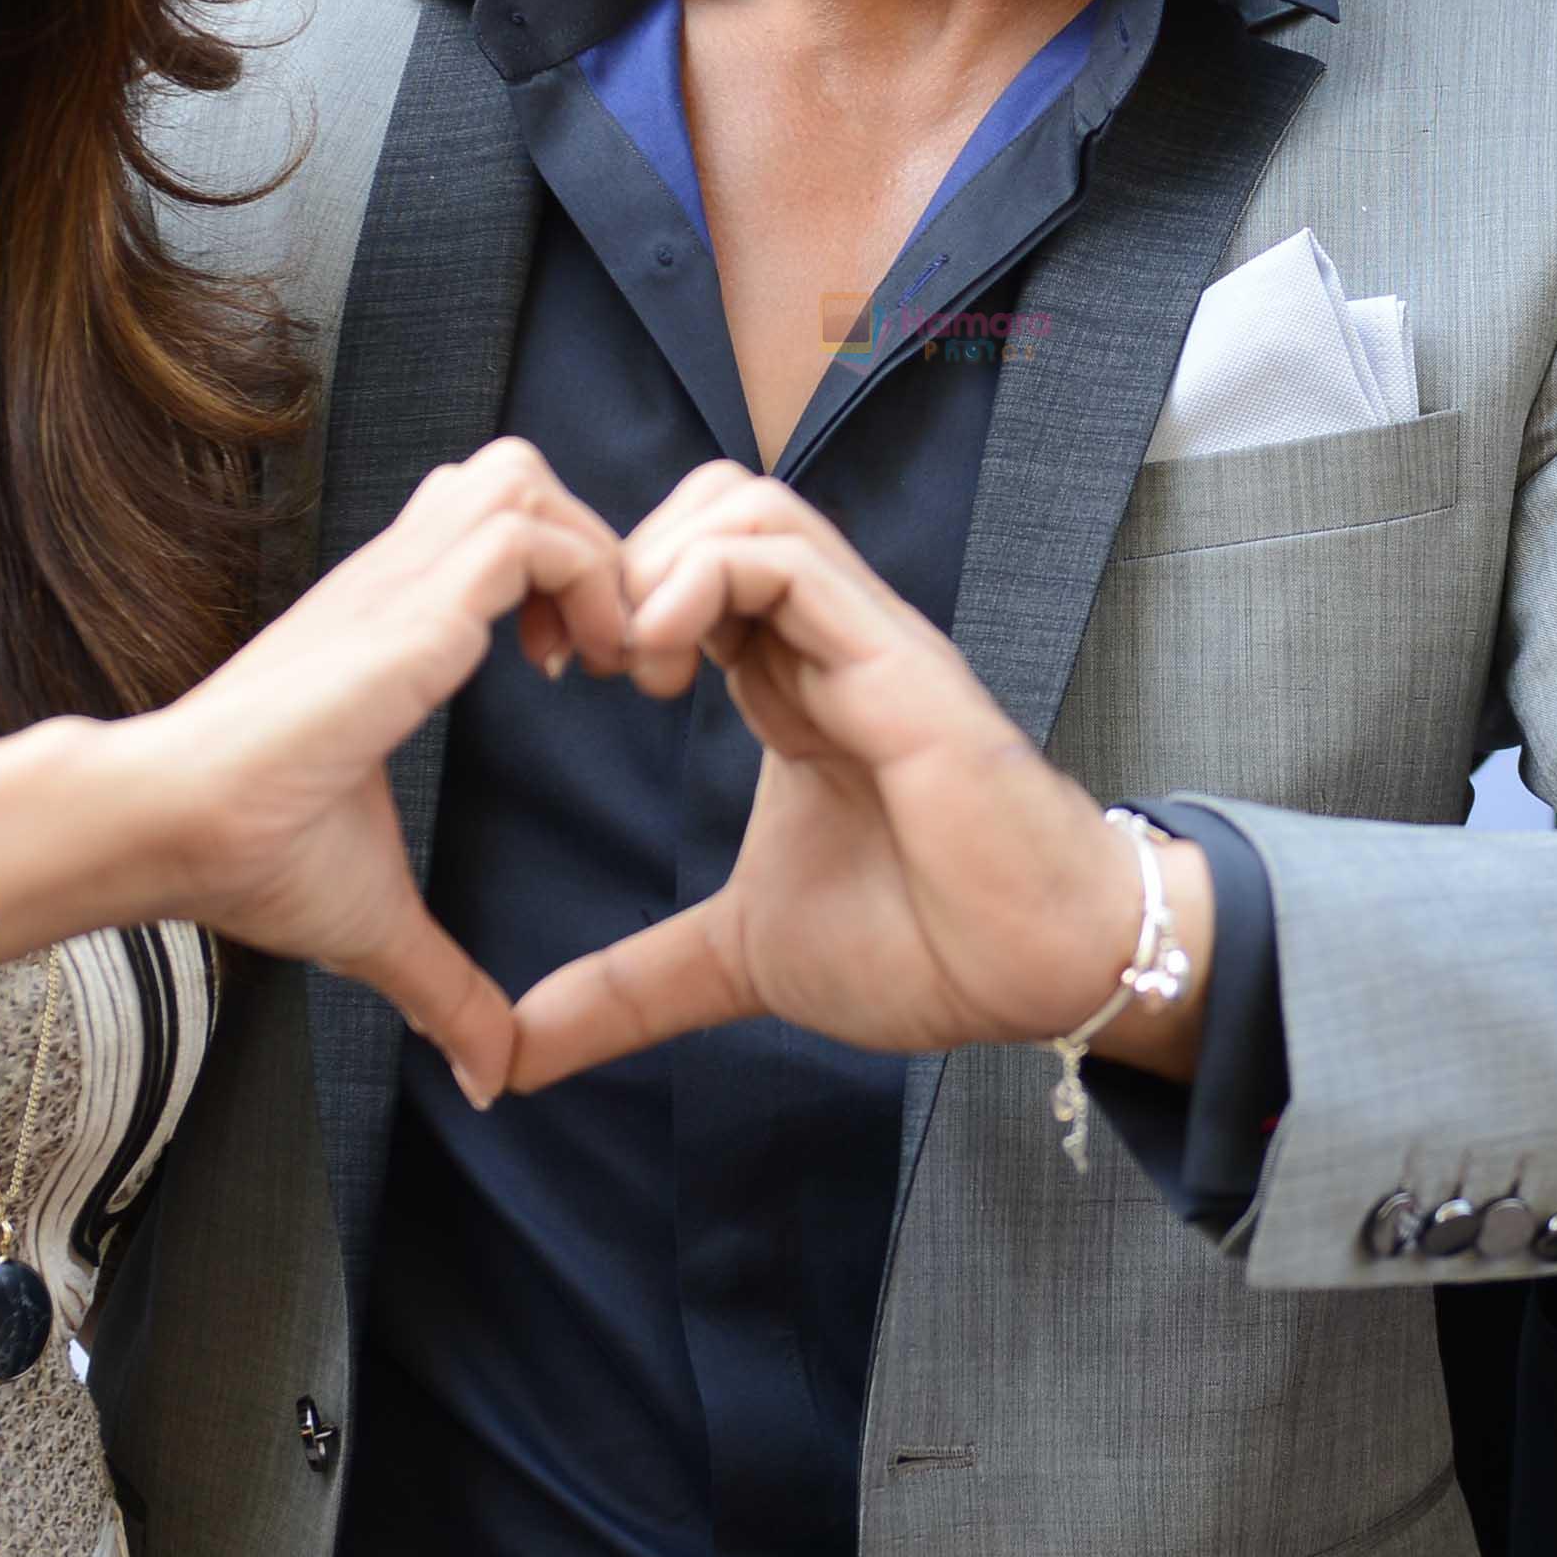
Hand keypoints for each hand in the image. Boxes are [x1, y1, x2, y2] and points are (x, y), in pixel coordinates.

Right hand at [81, 436, 631, 1108]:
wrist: (166, 827)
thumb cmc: (247, 858)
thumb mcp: (376, 922)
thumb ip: (445, 986)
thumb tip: (490, 1079)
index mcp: (387, 625)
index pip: (492, 523)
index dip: (561, 575)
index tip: (583, 673)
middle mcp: (394, 581)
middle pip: (520, 472)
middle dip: (592, 546)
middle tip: (613, 656)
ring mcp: (396, 584)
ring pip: (528, 478)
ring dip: (593, 555)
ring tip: (606, 656)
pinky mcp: (406, 610)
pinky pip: (529, 536)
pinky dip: (586, 581)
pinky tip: (582, 671)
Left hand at [506, 467, 1205, 1090]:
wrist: (1036, 972)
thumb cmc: (921, 946)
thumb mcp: (736, 960)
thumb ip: (630, 988)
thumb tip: (520, 1055)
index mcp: (784, 682)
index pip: (684, 562)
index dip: (605, 595)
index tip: (561, 673)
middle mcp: (820, 642)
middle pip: (706, 501)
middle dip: (617, 560)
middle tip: (586, 663)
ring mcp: (859, 638)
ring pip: (744, 503)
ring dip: (656, 565)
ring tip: (633, 669)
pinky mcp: (892, 657)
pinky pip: (786, 555)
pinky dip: (700, 581)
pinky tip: (666, 667)